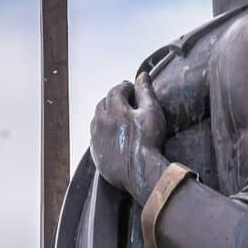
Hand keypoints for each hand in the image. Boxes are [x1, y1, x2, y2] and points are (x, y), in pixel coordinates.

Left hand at [89, 73, 167, 203]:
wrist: (140, 172)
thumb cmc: (149, 141)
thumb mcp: (152, 112)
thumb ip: (145, 91)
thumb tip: (142, 75)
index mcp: (114, 110)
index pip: (116, 91)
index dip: (125, 88)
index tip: (132, 89)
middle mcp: (100, 122)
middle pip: (103, 104)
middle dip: (113, 99)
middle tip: (126, 101)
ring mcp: (96, 138)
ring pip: (97, 119)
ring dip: (106, 114)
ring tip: (118, 117)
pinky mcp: (95, 152)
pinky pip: (95, 136)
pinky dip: (102, 130)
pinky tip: (113, 134)